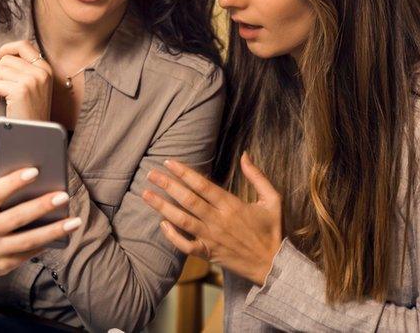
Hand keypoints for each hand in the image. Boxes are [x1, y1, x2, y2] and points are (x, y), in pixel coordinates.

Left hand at [0, 40, 52, 120]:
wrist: (36, 135)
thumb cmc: (31, 113)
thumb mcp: (34, 87)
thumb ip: (25, 70)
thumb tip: (2, 56)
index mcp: (45, 69)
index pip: (24, 45)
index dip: (7, 48)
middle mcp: (41, 72)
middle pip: (7, 60)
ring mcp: (32, 80)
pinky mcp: (21, 91)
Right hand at [0, 167, 80, 283]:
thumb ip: (2, 200)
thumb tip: (37, 187)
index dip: (14, 182)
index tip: (35, 171)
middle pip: (16, 218)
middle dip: (41, 206)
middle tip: (63, 195)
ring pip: (28, 240)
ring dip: (54, 231)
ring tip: (74, 221)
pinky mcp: (3, 266)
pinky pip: (29, 253)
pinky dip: (46, 243)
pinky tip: (61, 235)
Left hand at [142, 153, 282, 285]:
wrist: (274, 264)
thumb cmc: (272, 230)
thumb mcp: (273, 199)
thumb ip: (258, 176)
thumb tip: (245, 155)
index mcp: (232, 205)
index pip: (203, 185)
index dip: (184, 172)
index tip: (169, 162)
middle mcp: (219, 220)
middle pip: (188, 200)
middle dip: (167, 185)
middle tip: (150, 174)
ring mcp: (212, 238)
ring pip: (182, 220)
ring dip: (162, 207)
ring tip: (146, 194)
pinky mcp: (209, 254)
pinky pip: (186, 246)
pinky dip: (172, 236)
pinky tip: (161, 224)